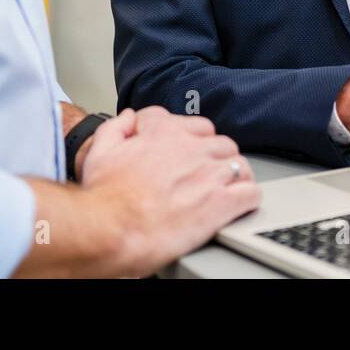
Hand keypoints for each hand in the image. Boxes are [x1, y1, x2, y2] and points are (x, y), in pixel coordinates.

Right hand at [81, 106, 260, 276]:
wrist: (111, 230)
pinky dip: (248, 198)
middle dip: (215, 156)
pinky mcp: (220, 204)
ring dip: (235, 175)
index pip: (191, 123)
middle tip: (207, 172)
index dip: (189, 137)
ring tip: (227, 187)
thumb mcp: (100, 151)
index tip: (185, 150)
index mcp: (163, 133)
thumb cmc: (104, 197)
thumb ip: (116, 127)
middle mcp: (190, 148)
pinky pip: (250, 194)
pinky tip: (240, 205)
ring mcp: (208, 175)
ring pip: (239, 164)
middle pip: (219, 142)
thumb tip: (129, 119)